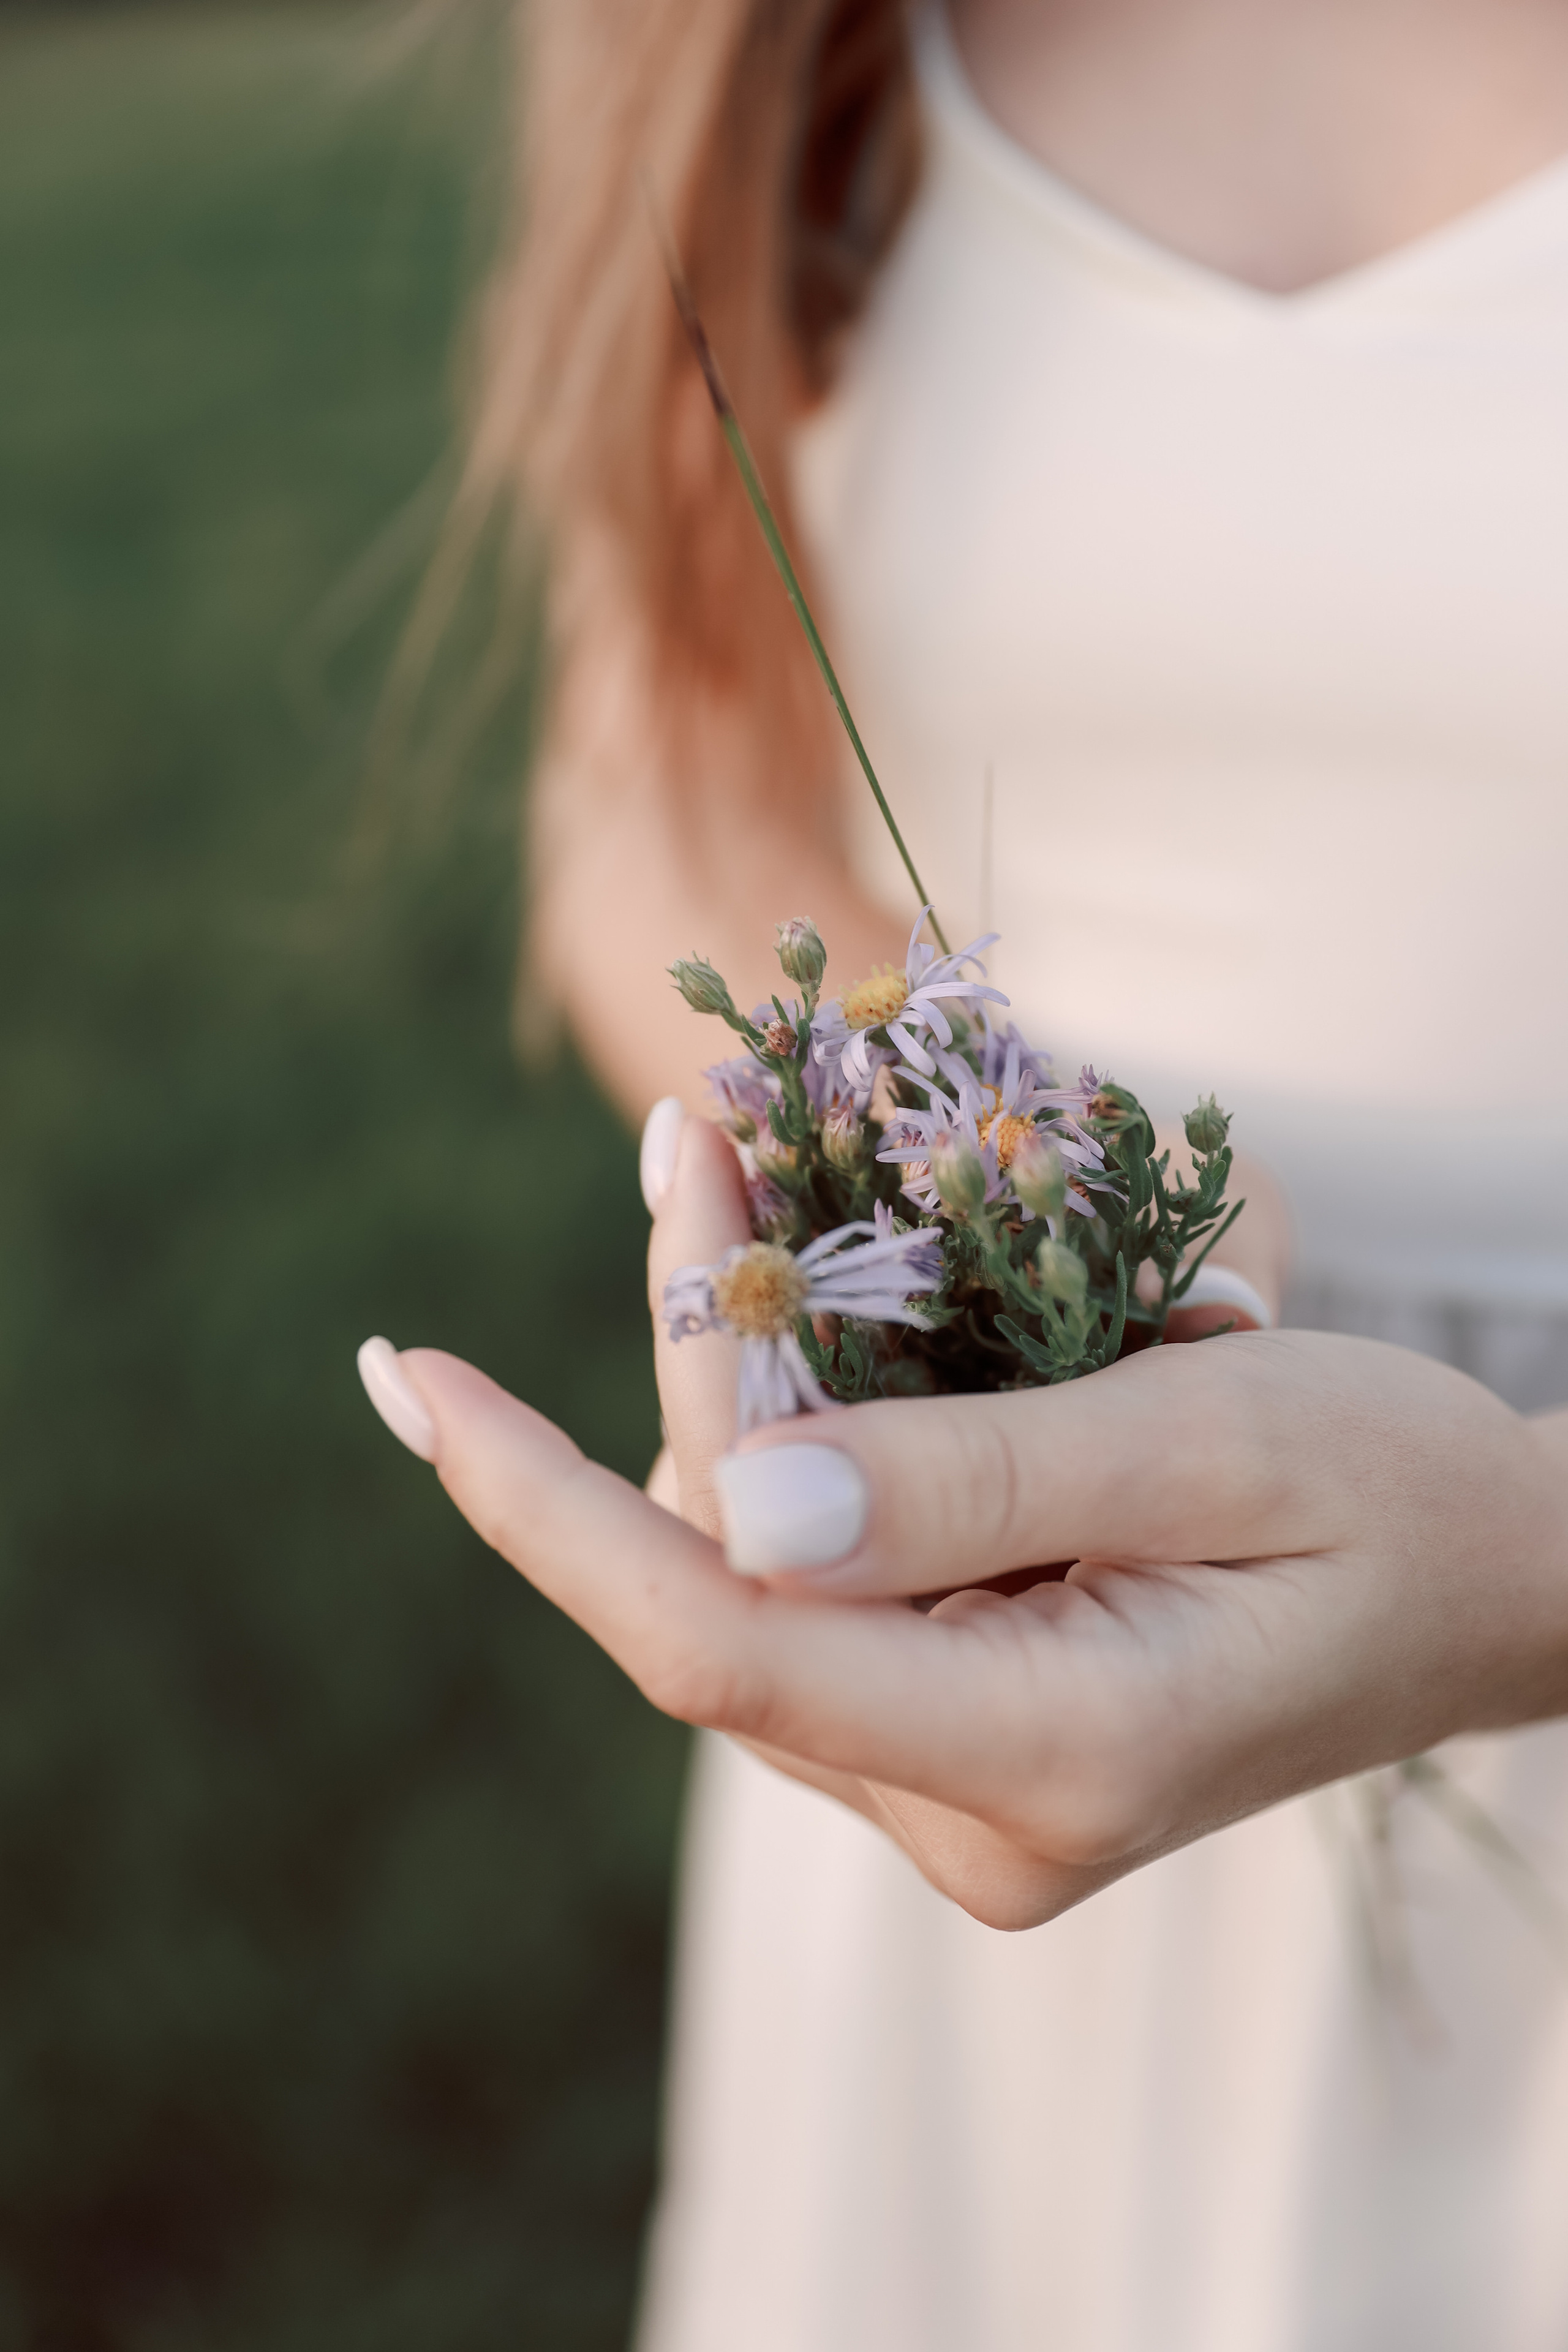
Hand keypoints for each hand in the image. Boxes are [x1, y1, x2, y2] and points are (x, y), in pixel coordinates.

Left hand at [364, 1121, 1567, 1929]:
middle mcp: (971, 1818)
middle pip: (728, 1584)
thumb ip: (977, 1479)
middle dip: (688, 1359)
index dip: (545, 1508)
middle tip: (678, 1141)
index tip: (414, 1378)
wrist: (1495, 1582)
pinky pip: (811, 1589)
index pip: (720, 1649)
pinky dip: (788, 1443)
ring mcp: (956, 1797)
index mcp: (1047, 1756)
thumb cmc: (1390, 1487)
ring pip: (754, 1579)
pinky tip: (787, 1315)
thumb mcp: (1211, 1433)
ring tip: (724, 1184)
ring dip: (732, 1384)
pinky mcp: (955, 1742)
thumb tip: (734, 1504)